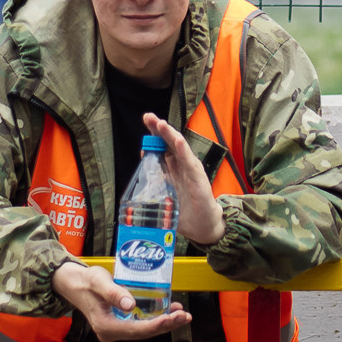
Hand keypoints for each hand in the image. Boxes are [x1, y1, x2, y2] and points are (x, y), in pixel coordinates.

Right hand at [52, 261, 190, 341]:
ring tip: (181, 314)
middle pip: (144, 332)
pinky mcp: (120, 324)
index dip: (157, 325)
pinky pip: (141, 324)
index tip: (172, 318)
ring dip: (164, 322)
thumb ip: (113, 292)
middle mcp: (111, 332)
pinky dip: (156, 318)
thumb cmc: (86, 281)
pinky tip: (169, 310)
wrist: (75, 284)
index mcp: (105, 326)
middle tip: (185, 316)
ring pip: (144, 329)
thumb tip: (131, 305)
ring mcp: (116, 329)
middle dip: (166, 325)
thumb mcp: (98, 281)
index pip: (136, 329)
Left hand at [143, 114, 225, 246]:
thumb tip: (139, 172)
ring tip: (161, 124)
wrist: (202, 225)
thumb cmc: (183, 210)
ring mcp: (190, 169)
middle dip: (159, 128)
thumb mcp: (162, 195)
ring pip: (180, 148)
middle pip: (170, 141)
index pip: (162, 144)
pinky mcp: (198, 178)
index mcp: (172, 166)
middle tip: (149, 117)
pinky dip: (184, 151)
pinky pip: (190, 162)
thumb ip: (153, 183)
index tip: (146, 119)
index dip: (154, 132)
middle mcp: (182, 164)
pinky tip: (179, 141)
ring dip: (170, 135)